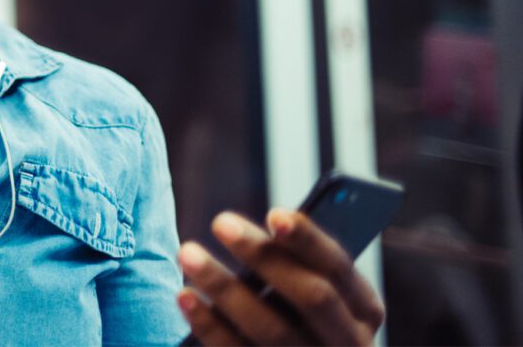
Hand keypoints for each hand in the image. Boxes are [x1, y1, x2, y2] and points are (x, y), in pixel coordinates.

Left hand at [175, 209, 385, 344]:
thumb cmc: (301, 319)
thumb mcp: (317, 295)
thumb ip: (299, 265)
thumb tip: (266, 224)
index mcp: (363, 310)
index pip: (339, 268)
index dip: (309, 241)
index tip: (274, 215)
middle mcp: (349, 344)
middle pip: (311, 297)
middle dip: (265, 257)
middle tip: (220, 222)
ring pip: (272, 329)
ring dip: (225, 287)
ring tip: (188, 252)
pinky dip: (209, 325)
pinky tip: (185, 296)